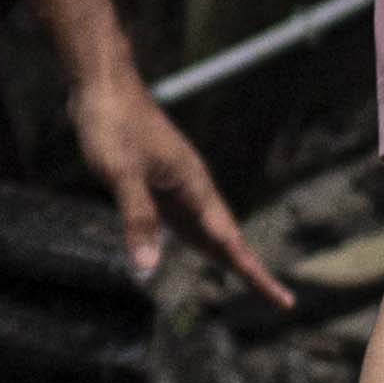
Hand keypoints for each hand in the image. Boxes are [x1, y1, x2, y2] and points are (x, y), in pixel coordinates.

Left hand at [69, 62, 286, 301]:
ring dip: (223, 254)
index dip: (254, 272)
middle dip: (248, 268)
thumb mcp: (121, 173)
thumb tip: (147, 267)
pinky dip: (192, 237)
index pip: (230, 240)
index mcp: (193, 186)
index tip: (283, 299)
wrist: (100, 83)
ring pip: (204, 227)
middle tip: (279, 299)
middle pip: (225, 237)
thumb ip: (136, 217)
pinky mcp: (154, 176)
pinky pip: (180, 216)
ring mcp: (173, 181)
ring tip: (245, 278)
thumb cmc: (112, 123)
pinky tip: (186, 244)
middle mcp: (190, 186)